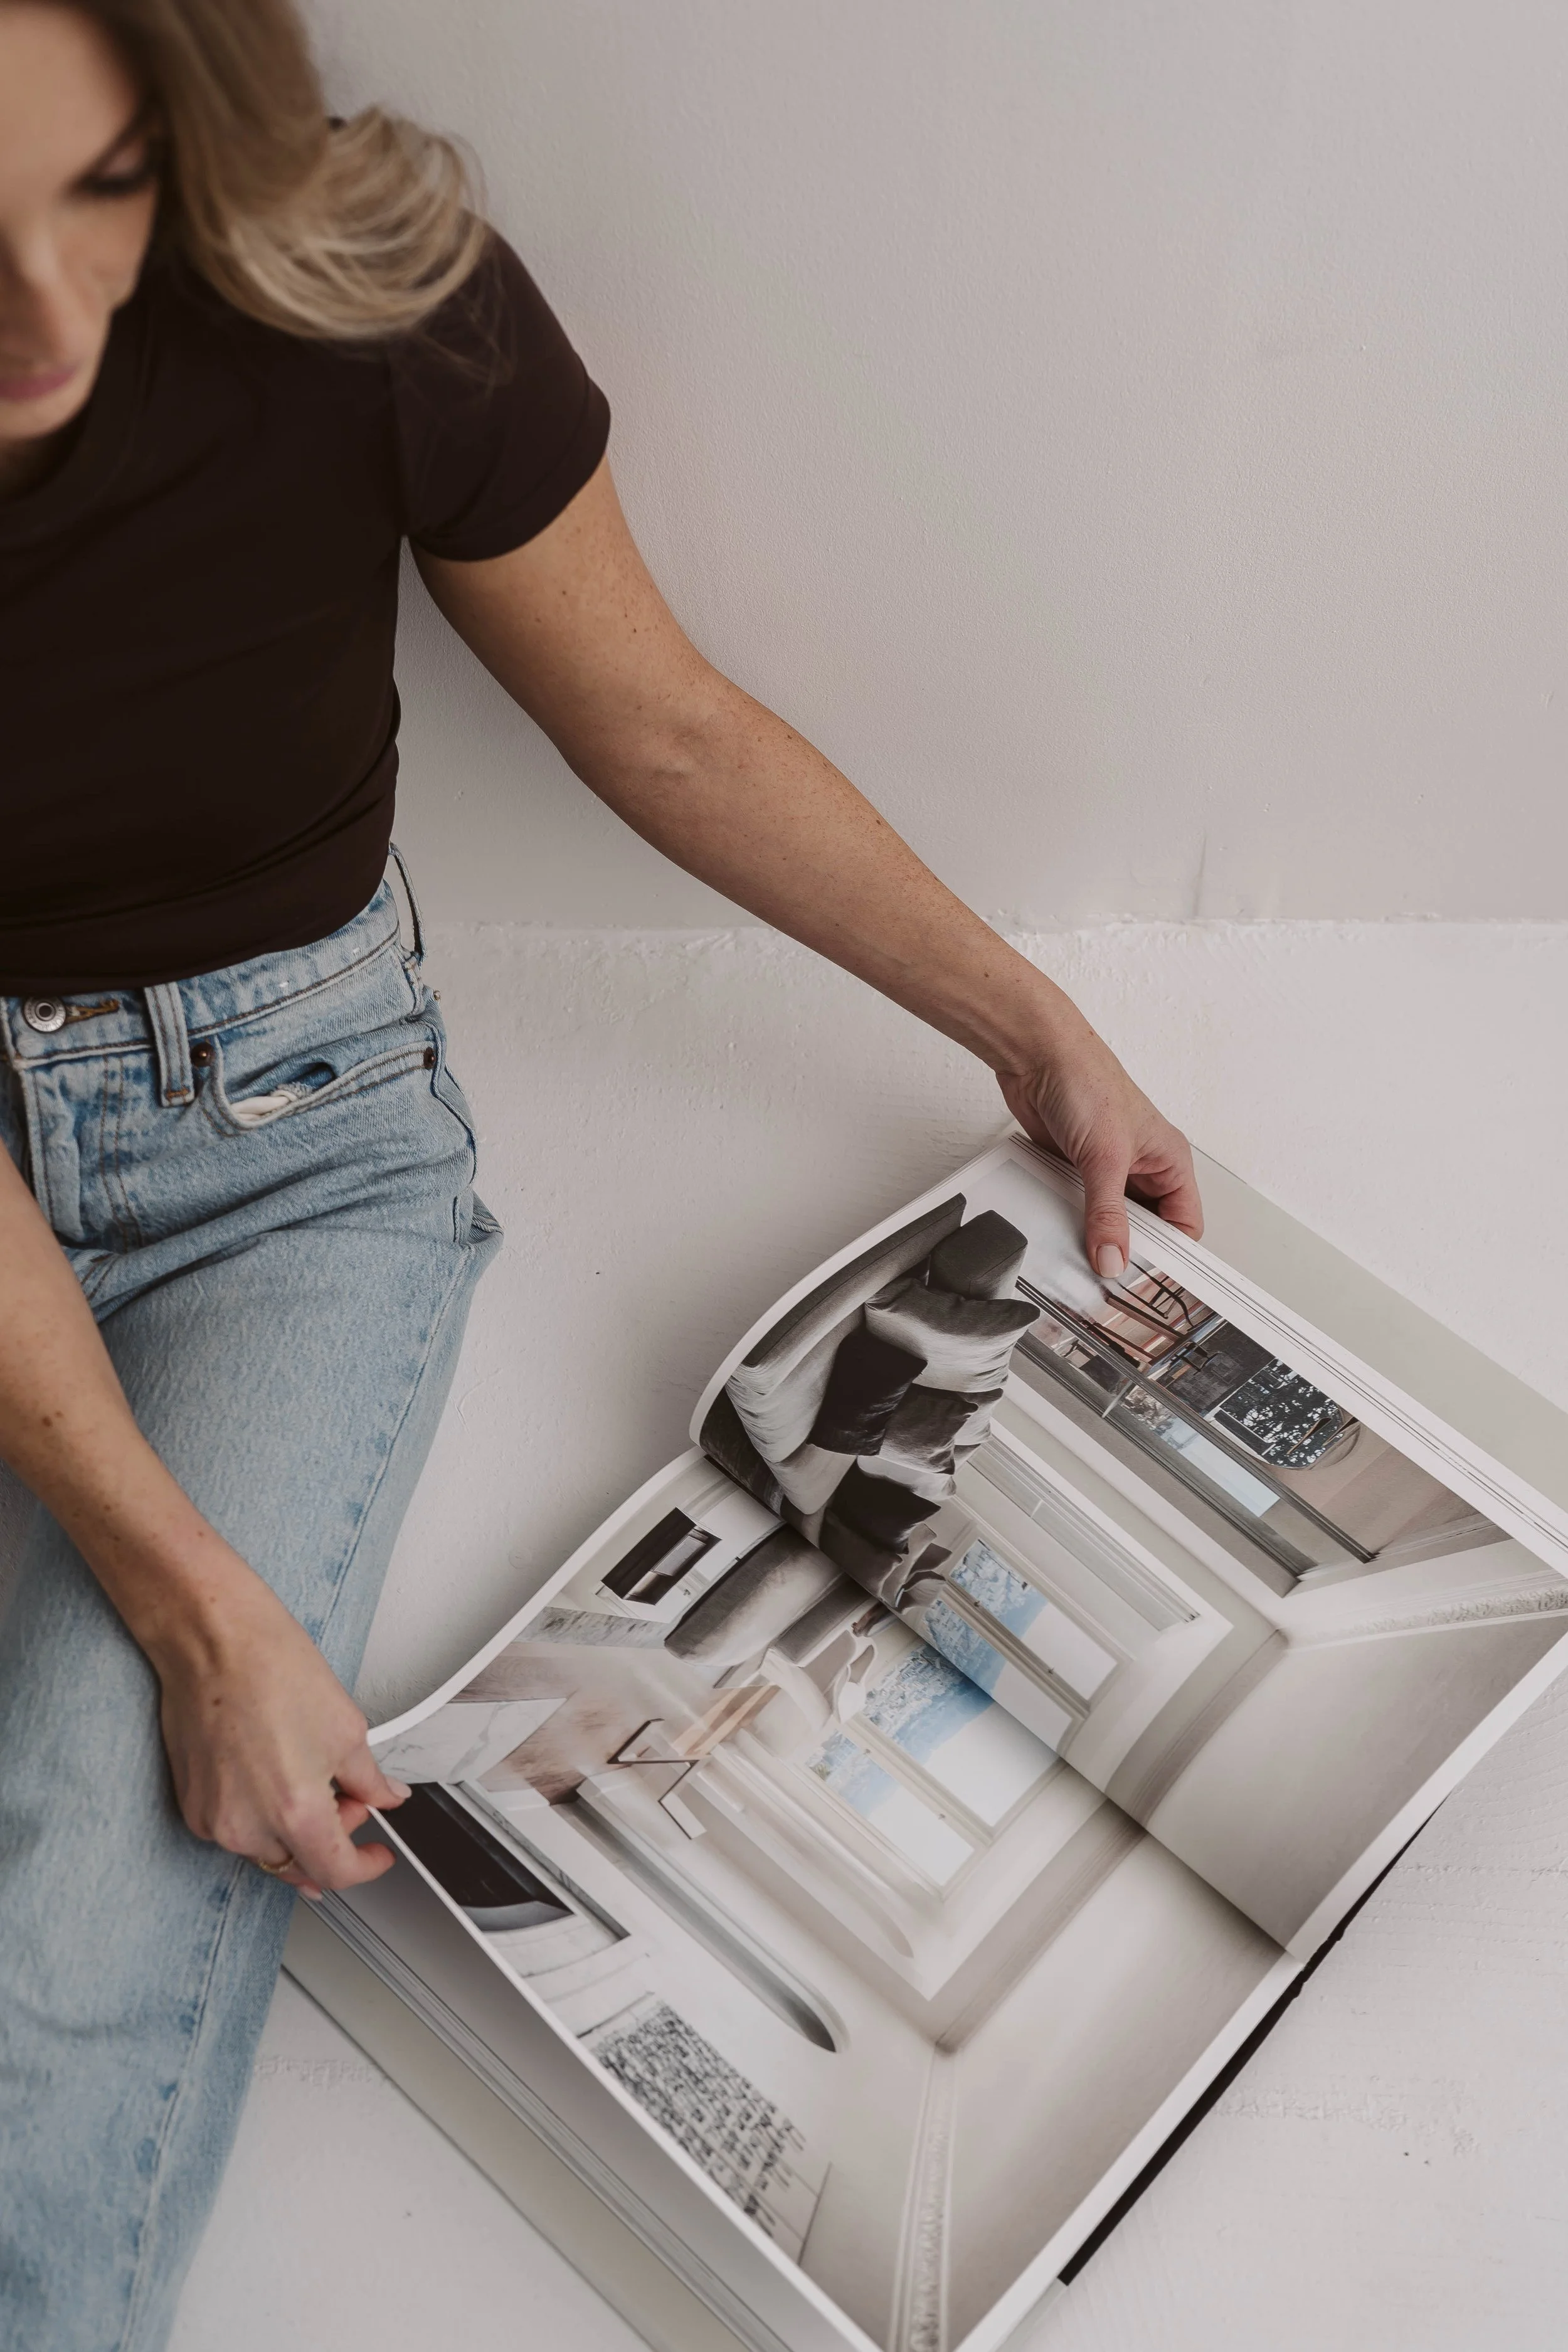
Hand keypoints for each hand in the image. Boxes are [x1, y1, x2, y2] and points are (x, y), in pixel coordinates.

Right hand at [150, 1555, 409, 1899]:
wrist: (213, 1640)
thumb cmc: (271, 1668)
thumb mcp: (345, 1727)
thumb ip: (370, 1778)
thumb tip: (385, 1796)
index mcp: (295, 1811)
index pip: (336, 1870)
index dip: (366, 1865)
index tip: (377, 1854)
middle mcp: (247, 1826)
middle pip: (300, 1864)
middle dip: (333, 1839)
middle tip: (350, 1798)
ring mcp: (212, 1819)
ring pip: (267, 1848)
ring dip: (296, 1828)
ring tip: (311, 1776)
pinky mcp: (190, 1804)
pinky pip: (235, 1829)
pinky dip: (261, 1816)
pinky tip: (275, 1775)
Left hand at [998, 1016, 1202, 1277]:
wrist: (1036, 1055)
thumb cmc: (1086, 1081)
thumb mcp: (1105, 1157)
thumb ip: (1107, 1213)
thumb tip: (1113, 1259)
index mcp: (1168, 1161)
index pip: (1184, 1224)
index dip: (1171, 1253)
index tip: (1147, 1279)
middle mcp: (1142, 1167)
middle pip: (1146, 1228)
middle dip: (1129, 1250)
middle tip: (1110, 1276)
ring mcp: (1106, 1169)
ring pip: (1109, 1220)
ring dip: (1095, 1236)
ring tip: (1083, 1258)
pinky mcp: (1074, 1169)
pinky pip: (1077, 1208)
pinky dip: (1069, 1222)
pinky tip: (1060, 1234)